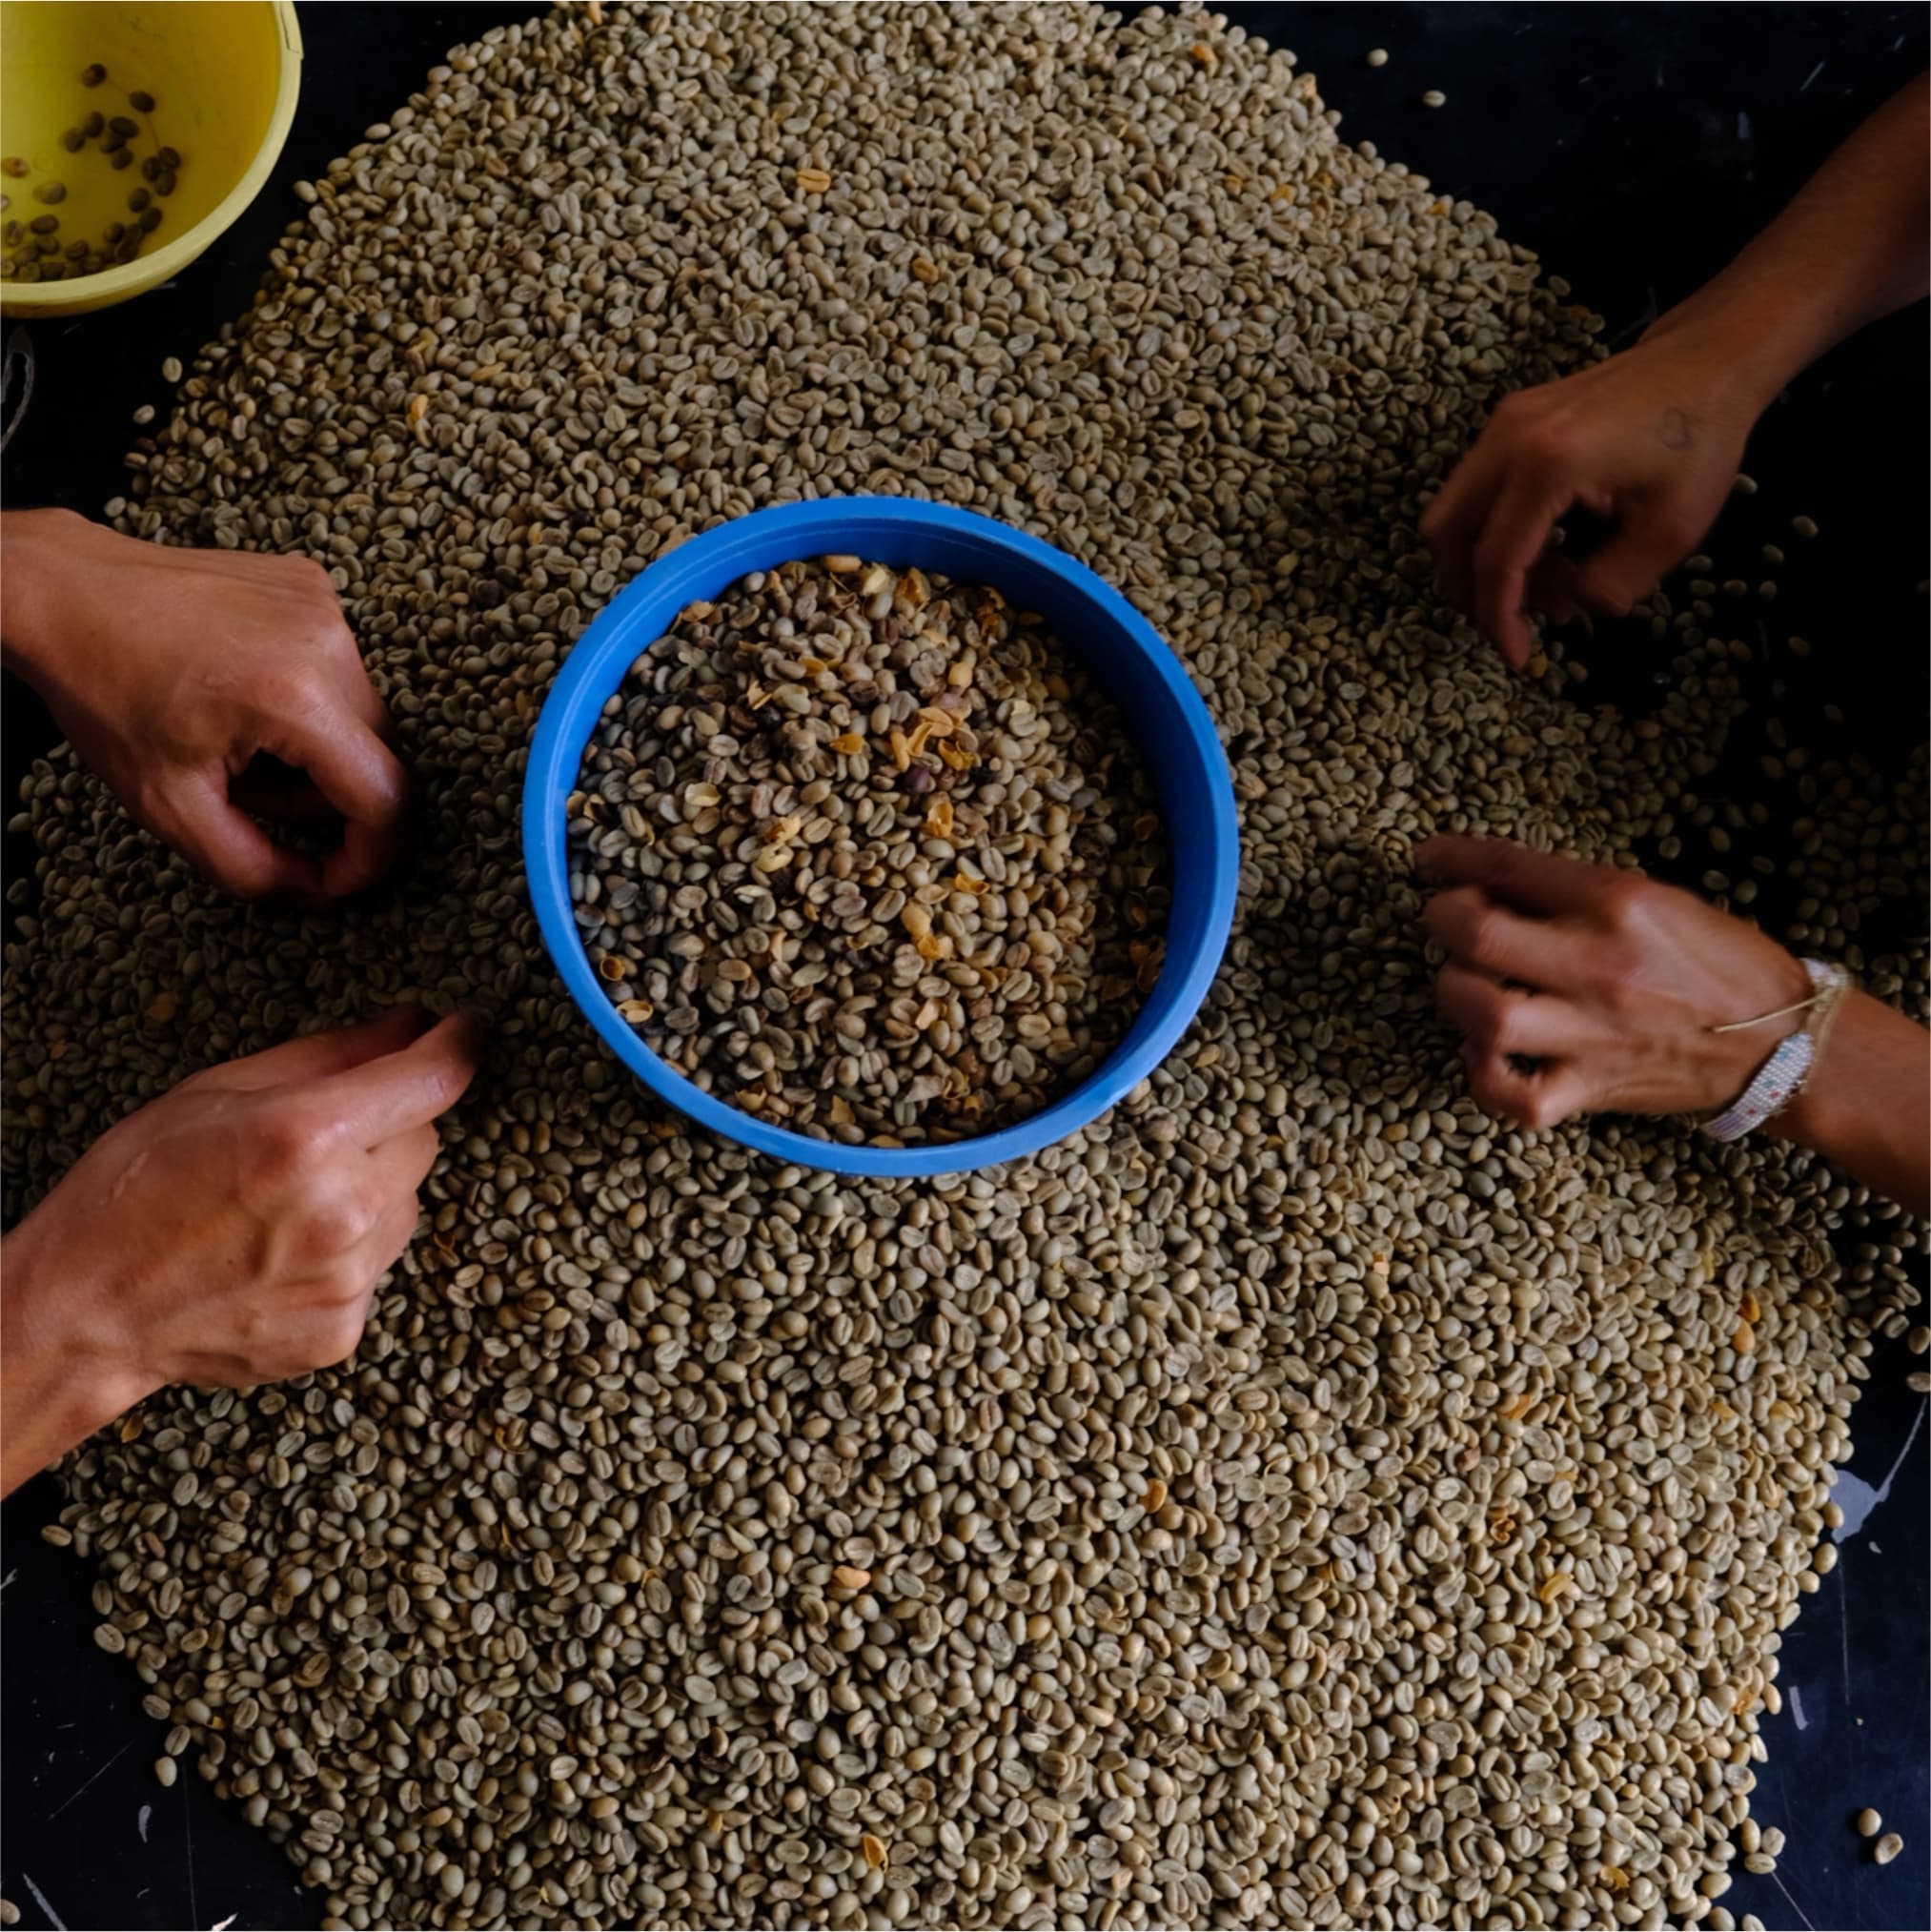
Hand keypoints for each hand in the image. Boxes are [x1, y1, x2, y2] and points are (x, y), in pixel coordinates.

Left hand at [0, 510, 407, 900]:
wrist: (65, 593)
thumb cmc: (104, 691)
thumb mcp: (168, 806)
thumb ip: (252, 868)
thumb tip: (319, 891)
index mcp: (294, 697)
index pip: (384, 798)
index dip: (371, 856)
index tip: (336, 877)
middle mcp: (327, 643)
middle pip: (377, 758)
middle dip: (324, 798)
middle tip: (249, 791)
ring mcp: (325, 606)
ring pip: (362, 718)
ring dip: (315, 749)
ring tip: (239, 737)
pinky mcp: (315, 586)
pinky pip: (341, 670)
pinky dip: (306, 699)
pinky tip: (246, 691)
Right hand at [0, 1009, 482, 1494]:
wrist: (86, 1313)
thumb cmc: (133, 1191)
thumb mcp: (217, 1092)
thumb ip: (329, 1055)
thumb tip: (409, 1024)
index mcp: (308, 1136)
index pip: (431, 1080)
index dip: (456, 1046)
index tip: (462, 1030)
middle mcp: (343, 1209)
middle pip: (425, 1142)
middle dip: (389, 1127)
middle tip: (319, 1137)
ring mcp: (346, 1278)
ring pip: (407, 1206)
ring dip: (371, 1192)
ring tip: (285, 1204)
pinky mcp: (344, 1330)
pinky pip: (378, 1267)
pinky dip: (347, 1253)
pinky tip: (280, 1255)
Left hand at [1417, 835, 1809, 1126]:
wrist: (1783, 1043)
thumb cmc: (1717, 963)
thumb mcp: (1655, 899)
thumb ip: (1574, 891)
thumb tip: (1488, 880)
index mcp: (1618, 904)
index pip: (1510, 867)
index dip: (1451, 858)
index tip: (1427, 859)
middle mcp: (1600, 966)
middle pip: (1477, 936)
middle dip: (1441, 921)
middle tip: (1447, 922)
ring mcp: (1593, 1033)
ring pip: (1484, 1017)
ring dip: (1454, 996)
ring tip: (1465, 985)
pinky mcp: (1592, 1088)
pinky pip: (1513, 1097)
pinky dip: (1483, 1078)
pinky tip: (1485, 1054)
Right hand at [1419, 321, 1758, 666]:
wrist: (1706, 362)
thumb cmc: (1700, 439)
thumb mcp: (1672, 531)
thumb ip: (1611, 586)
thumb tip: (1571, 608)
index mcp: (1549, 464)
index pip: (1495, 561)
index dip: (1498, 620)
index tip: (1519, 658)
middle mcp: (1509, 438)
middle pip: (1447, 535)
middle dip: (1473, 591)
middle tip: (1524, 619)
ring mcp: (1502, 424)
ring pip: (1452, 513)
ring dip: (1484, 563)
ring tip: (1551, 580)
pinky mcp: (1507, 421)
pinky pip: (1474, 490)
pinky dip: (1494, 531)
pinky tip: (1549, 546)